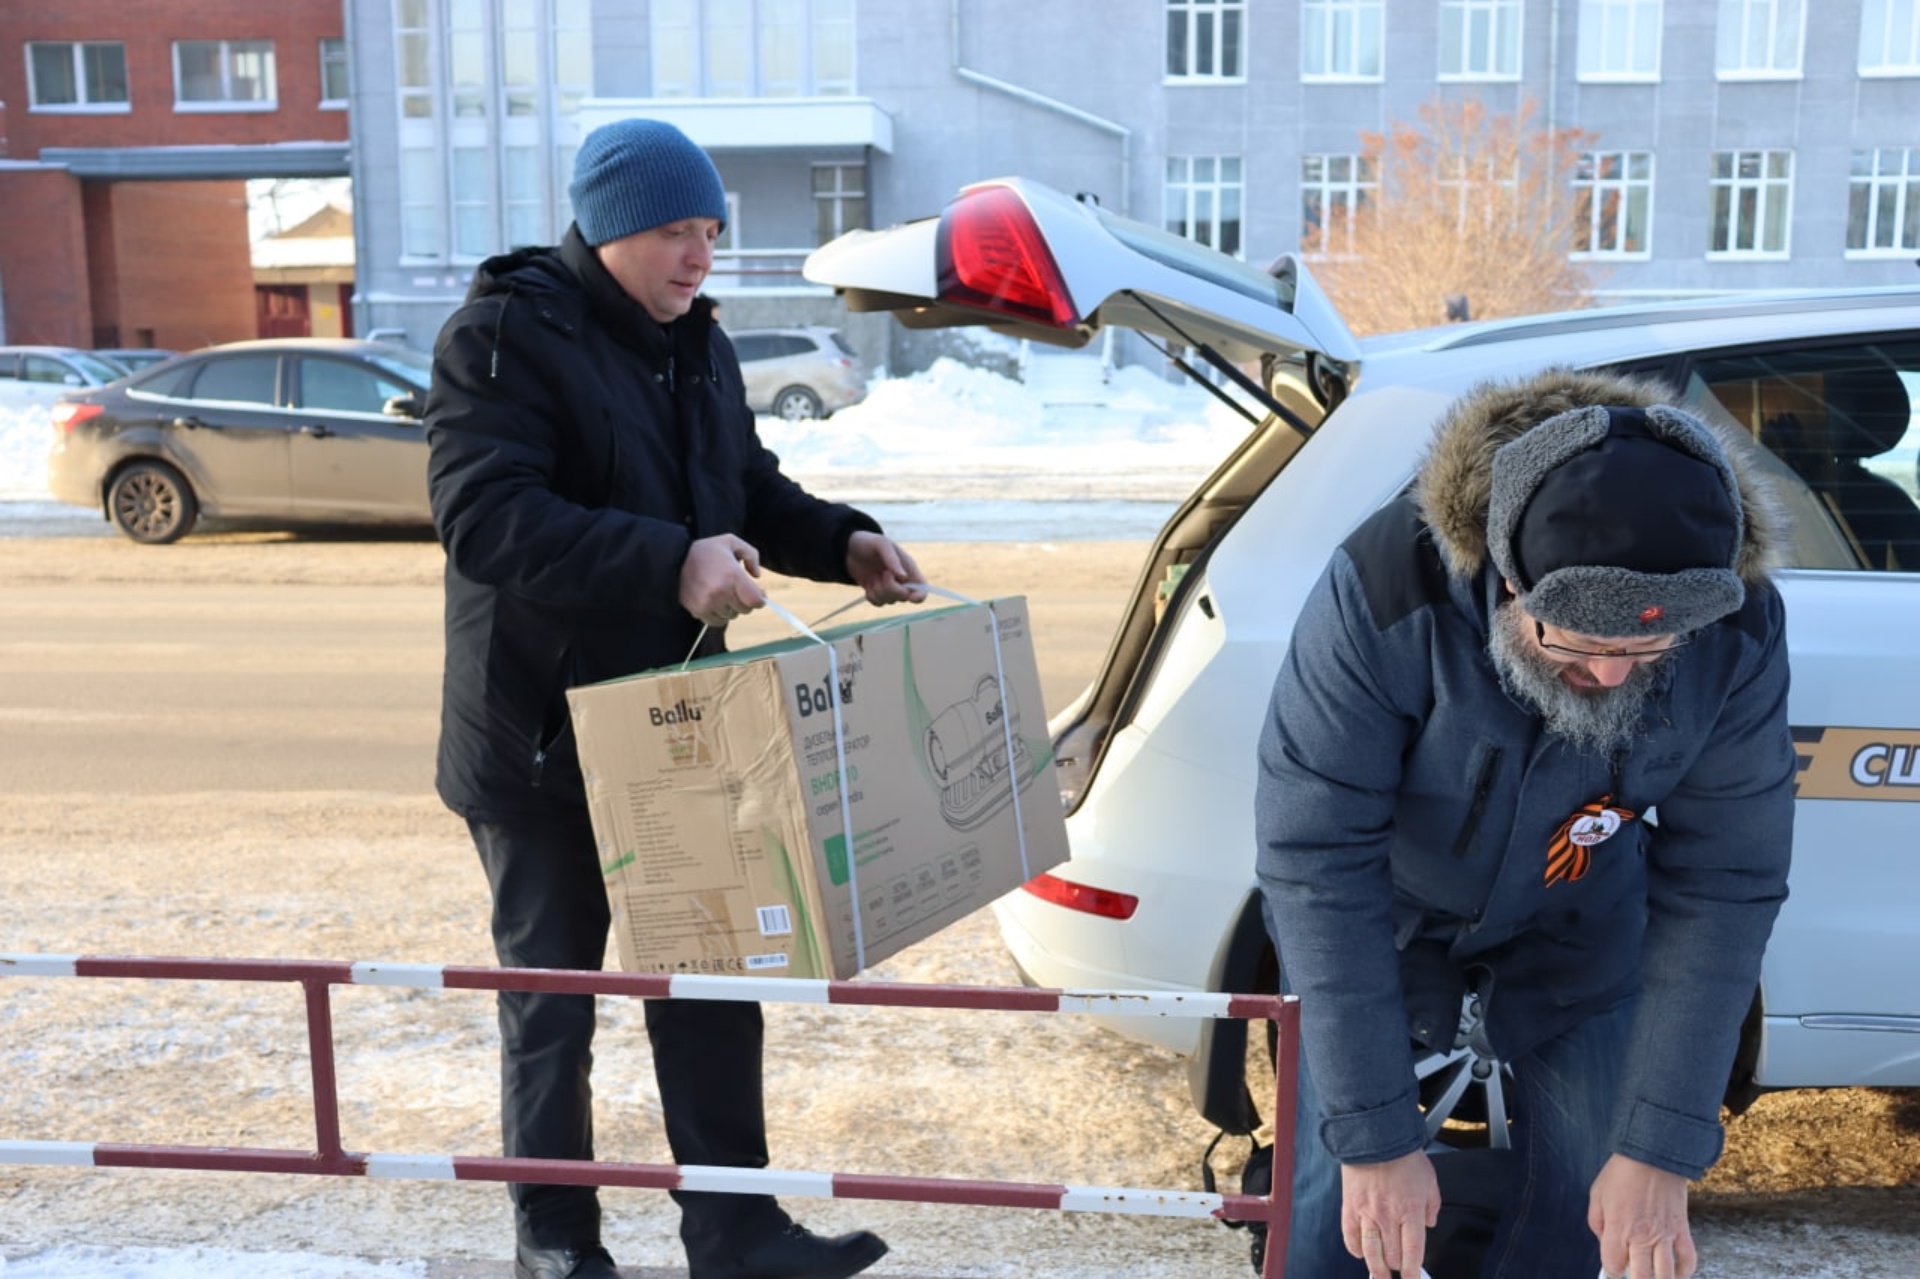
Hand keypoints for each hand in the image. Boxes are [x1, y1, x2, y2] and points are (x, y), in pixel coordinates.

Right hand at [679, 533, 765, 627]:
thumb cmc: (706, 551)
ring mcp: (709, 603)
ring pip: (732, 615)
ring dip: (731, 607)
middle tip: (737, 590)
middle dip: (745, 601)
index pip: (755, 600)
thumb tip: (757, 576)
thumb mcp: (730, 541)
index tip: (758, 593)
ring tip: (723, 593)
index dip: (760, 599)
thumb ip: (751, 554)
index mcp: (732, 575)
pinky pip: (718, 622)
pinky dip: (720, 615)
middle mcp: (721, 591)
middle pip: (745, 609)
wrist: (674, 560)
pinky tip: (715, 602)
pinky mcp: (699, 610)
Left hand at [846, 530, 926, 605]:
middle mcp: (902, 581)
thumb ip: (892, 559)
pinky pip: (878, 603)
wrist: (848, 548)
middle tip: (883, 574)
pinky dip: (872, 596)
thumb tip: (903, 577)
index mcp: (909, 568)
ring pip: (890, 601)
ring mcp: (889, 588)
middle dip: (892, 589)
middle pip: (904, 597)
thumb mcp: (881, 544)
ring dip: (879, 591)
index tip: (908, 595)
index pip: (922, 589)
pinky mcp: (877, 592)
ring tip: (874, 576)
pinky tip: (868, 584)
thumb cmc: (868, 541)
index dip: (919, 596)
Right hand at [1341, 1149, 1439, 1277]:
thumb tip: (1429, 1224)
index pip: (1413, 1253)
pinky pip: (1350, 1237)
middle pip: (1392, 1257)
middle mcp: (1388, 1216)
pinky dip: (1356, 1249)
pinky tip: (1360, 1253)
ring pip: (1371, 1253)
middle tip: (1399, 1269)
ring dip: (1376, 1269)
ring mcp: (1366, 1213)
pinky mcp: (1349, 1208)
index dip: (1413, 1273)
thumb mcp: (1429, 1180)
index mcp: (1410, 1211)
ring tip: (1380, 1276)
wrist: (1374, 1137)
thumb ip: (1432, 1206)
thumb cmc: (1403, 1156)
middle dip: (1397, 1268)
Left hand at [1588, 1154, 1696, 1278]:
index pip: (1613, 1265)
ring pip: (1666, 1275)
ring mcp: (1665, 1235)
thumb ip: (1597, 1223)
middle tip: (1632, 1274)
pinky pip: (1689, 1259)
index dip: (1611, 1270)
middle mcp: (1643, 1235)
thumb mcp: (1597, 1195)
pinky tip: (1674, 1273)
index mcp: (1618, 1227)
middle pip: (1641, 1277)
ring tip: (1651, 1276)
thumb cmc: (1622, 1173)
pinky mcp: (1682, 1229)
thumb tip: (1604, 1243)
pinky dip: (1683, 1272)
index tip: (1612, 1268)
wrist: (1654, 1153)